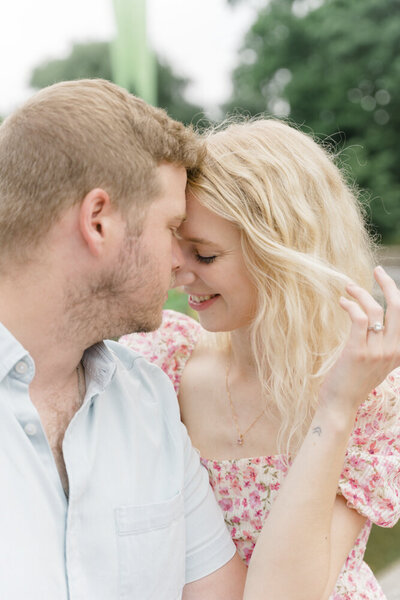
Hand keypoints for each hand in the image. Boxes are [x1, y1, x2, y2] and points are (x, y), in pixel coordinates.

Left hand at [319, 266, 399, 413]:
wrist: (340, 405)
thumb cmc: (354, 382)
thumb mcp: (377, 364)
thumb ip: (384, 346)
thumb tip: (378, 323)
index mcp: (399, 352)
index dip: (398, 295)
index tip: (387, 280)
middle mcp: (393, 350)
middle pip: (398, 307)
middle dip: (388, 283)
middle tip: (376, 269)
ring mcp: (377, 351)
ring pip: (376, 309)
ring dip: (361, 293)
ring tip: (348, 288)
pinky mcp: (358, 351)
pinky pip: (360, 318)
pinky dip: (351, 305)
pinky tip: (343, 302)